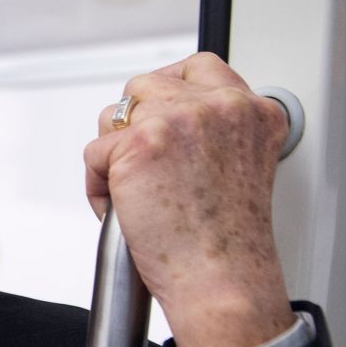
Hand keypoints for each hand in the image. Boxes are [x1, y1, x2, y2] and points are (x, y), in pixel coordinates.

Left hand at [83, 53, 295, 346]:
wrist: (221, 279)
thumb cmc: (226, 243)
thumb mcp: (243, 168)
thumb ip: (217, 133)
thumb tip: (169, 123)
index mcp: (251, 110)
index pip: (198, 67)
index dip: (169, 92)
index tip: (160, 120)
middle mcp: (219, 105)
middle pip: (145, 88)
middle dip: (132, 126)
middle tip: (141, 172)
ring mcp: (178, 119)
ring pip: (113, 117)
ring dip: (112, 155)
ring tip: (133, 196)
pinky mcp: (139, 143)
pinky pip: (94, 154)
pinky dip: (97, 187)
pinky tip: (122, 212)